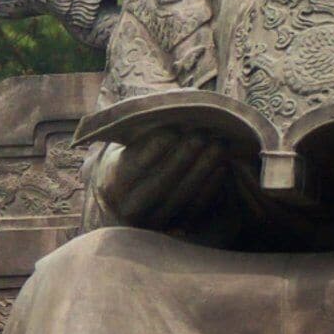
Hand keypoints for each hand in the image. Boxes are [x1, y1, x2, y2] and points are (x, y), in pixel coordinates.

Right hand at [93, 126, 237, 230]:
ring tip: (217, 147)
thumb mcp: (129, 142)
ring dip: (201, 171)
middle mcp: (130, 208)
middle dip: (183, 158)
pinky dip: (209, 189)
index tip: (172, 130)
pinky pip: (195, 210)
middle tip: (201, 136)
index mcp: (112, 182)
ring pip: (180, 198)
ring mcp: (153, 222)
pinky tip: (220, 168)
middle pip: (159, 183)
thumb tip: (178, 104)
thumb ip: (146, 125)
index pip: (132, 166)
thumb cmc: (133, 155)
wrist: (129, 195)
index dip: (153, 148)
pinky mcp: (175, 229)